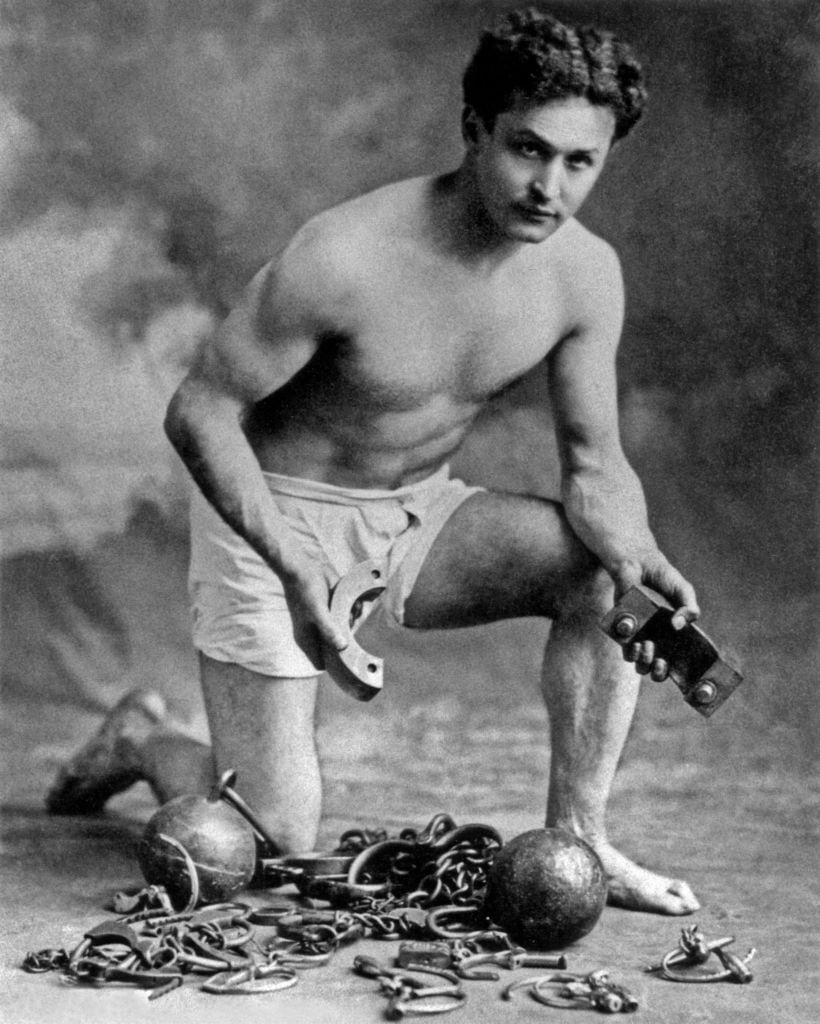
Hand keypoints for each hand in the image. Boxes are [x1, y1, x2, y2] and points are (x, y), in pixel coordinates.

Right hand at [279, 559, 349, 657]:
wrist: (304, 566)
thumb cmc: (304, 591)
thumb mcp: (317, 611)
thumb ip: (329, 630)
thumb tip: (342, 647)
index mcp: (308, 640)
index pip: (322, 663)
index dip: (335, 666)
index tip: (351, 662)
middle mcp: (317, 633)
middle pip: (338, 648)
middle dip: (349, 639)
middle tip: (351, 624)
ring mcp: (327, 621)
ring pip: (346, 630)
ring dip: (353, 620)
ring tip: (350, 608)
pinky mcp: (335, 609)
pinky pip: (349, 614)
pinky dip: (354, 609)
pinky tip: (353, 601)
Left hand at [610, 552, 699, 681]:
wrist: (638, 565)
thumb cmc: (664, 579)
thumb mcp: (683, 591)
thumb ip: (689, 607)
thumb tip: (680, 625)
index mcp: (676, 636)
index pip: (680, 662)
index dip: (683, 674)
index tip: (686, 675)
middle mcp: (658, 641)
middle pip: (657, 670)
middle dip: (659, 673)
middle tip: (661, 661)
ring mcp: (640, 637)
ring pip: (639, 663)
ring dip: (643, 662)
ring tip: (647, 645)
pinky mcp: (623, 630)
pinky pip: (624, 647)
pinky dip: (629, 648)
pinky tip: (635, 638)